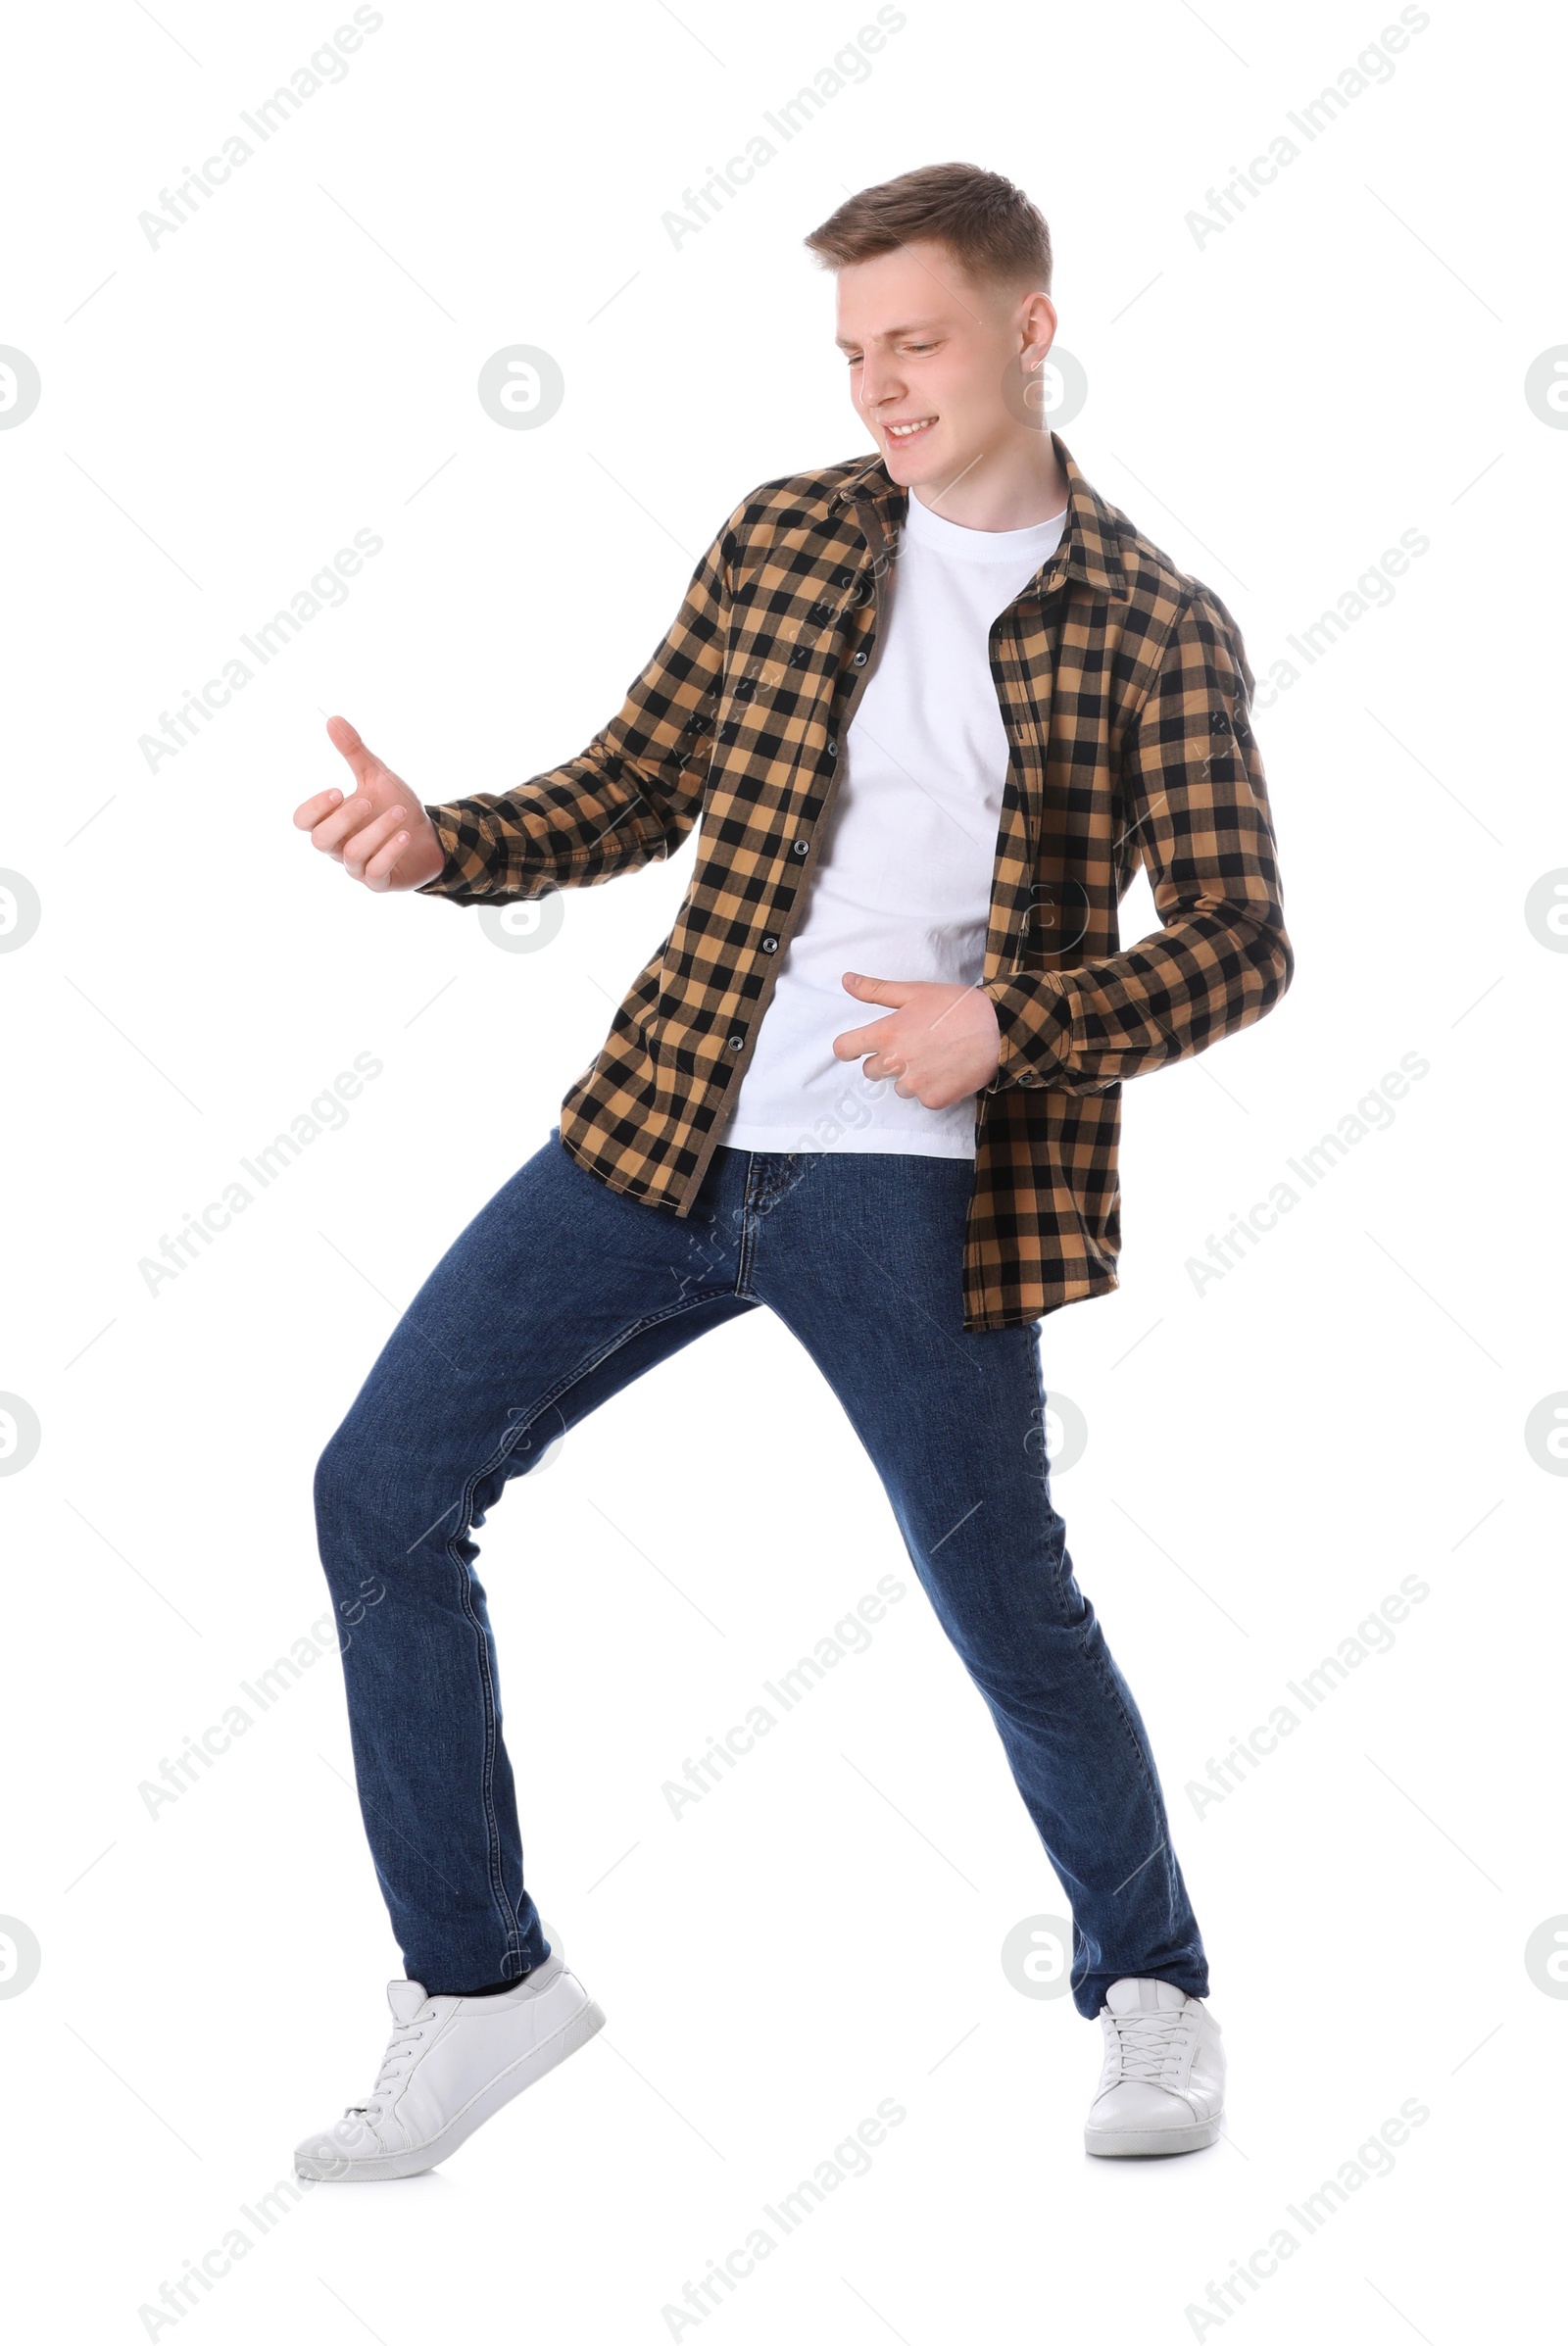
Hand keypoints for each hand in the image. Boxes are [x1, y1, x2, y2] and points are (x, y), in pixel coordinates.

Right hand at [292, 716, 445, 891]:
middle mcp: (339, 846)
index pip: (303, 821)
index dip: (314, 808)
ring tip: (400, 812)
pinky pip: (376, 872)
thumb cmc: (396, 806)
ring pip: (352, 855)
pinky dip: (390, 851)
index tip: (338, 789)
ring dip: (377, 831)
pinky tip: (405, 835)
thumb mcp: (377, 776)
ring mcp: (359, 867)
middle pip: (320, 840)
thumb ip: (354, 752)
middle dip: (343, 819)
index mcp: (332, 821)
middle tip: (369, 800)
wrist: (431, 836)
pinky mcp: (380, 882)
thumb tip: (333, 719)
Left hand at [832, 972, 1000, 1107]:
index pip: (845, 1048)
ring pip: (898, 1086)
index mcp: (886, 1034)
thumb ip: (876, 990)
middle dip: (884, 1060)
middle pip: (871, 1071)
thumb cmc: (957, 1007)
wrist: (999, 1029)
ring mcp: (914, 1084)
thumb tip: (846, 980)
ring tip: (935, 1056)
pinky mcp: (933, 1099)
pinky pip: (923, 1097)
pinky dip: (933, 1087)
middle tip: (912, 1046)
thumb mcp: (915, 991)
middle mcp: (895, 1063)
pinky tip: (948, 1070)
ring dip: (910, 1075)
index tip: (855, 1048)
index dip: (848, 1048)